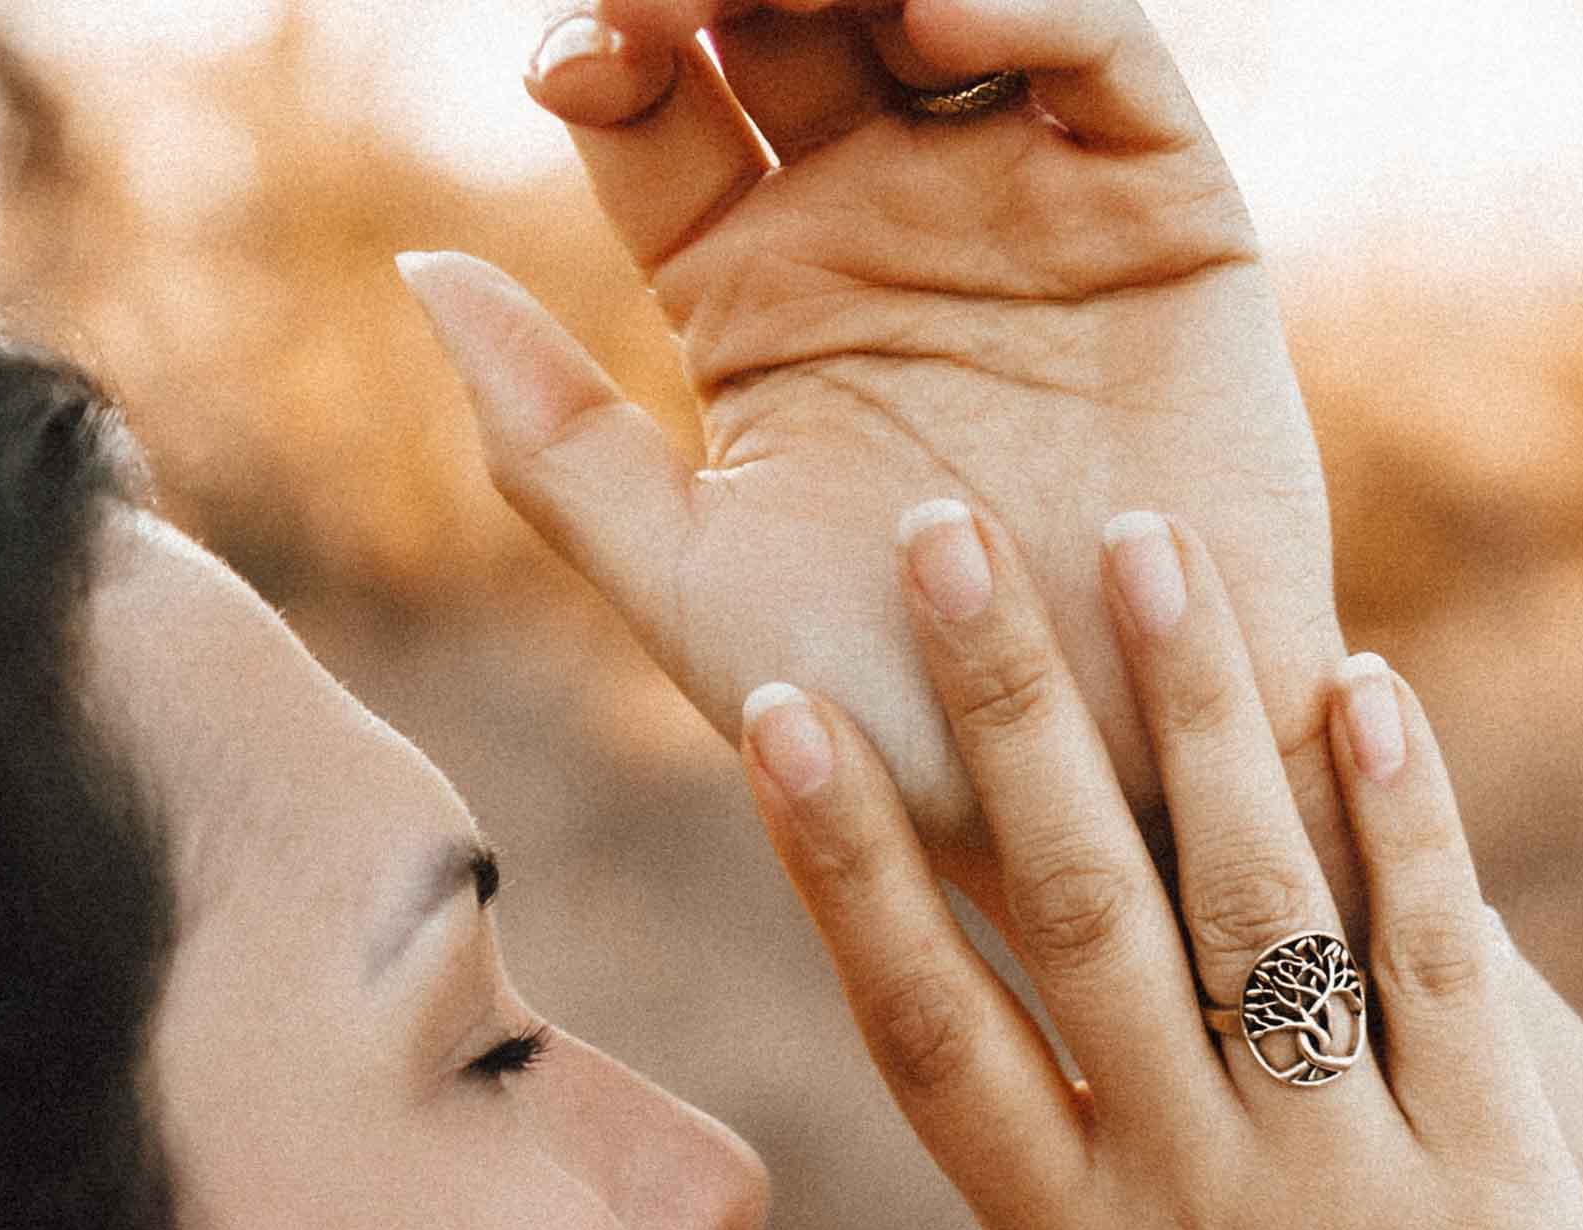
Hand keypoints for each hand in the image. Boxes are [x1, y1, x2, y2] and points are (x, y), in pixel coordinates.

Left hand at [406, 0, 1344, 895]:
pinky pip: (1098, 54)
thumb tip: (420, 271)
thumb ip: (555, 448)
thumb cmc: (894, 722)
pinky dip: (1027, 2)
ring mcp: (1022, 204)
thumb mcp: (697, 589)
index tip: (568, 64)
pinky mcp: (1162, 210)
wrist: (1098, 797)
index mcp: (758, 295)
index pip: (654, 101)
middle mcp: (885, 225)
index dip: (604, 43)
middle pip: (781, 10)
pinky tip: (932, 9)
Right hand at [736, 499, 1582, 1229]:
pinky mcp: (1496, 1197)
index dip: (843, 860)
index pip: (922, 1021)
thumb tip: (988, 1180)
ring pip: (1251, 909)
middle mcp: (1185, 1202)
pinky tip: (1365, 686)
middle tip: (942, 538)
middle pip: (1070, 918)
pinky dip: (1405, 824)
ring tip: (1145, 547)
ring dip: (1192, 716)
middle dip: (998, 715)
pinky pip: (1439, 981)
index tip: (775, 718)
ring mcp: (1343, 1191)